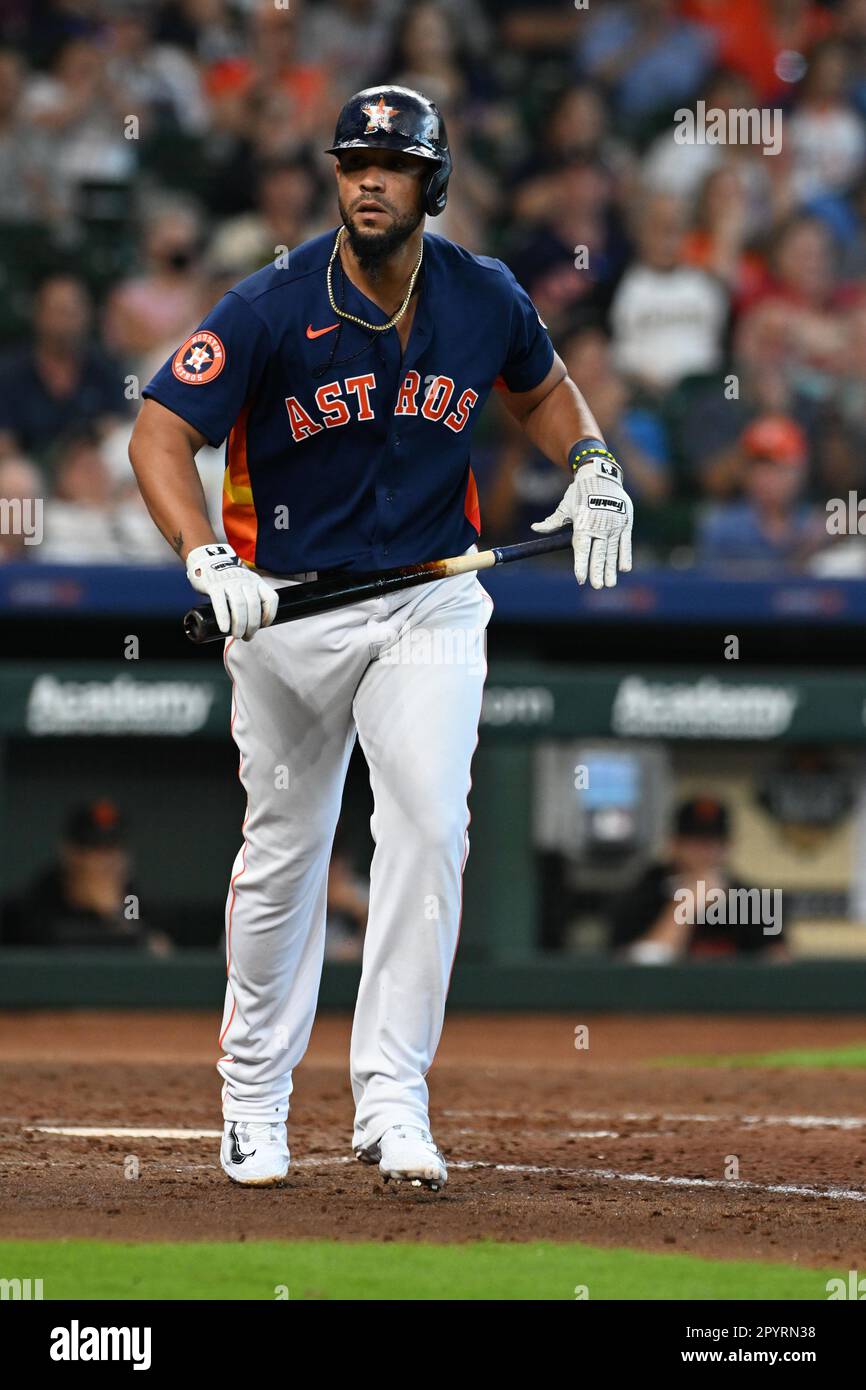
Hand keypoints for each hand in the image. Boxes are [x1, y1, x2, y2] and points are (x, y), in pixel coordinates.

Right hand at [186, 543, 278, 640]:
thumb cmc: (228, 578)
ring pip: (240, 606)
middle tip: (247, 636)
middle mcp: (245, 581)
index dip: (270, 615)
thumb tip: (253, 625)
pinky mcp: (214, 585)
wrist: (207, 559)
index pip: (271, 598)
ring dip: (240, 625)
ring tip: (237, 635)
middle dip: (252, 625)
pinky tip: (224, 629)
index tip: (263, 625)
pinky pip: (220, 604)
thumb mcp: (245, 583)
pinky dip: (224, 618)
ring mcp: (229, 582)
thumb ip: (251, 597)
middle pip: (254, 606)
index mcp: (256, 581)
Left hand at [532, 452, 632, 587]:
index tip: (580, 579)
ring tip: (609, 584)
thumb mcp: (565, 506)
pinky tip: (623, 569)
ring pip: (612, 551)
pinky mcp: (626, 522)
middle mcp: (600, 526)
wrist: (601, 475)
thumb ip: (552, 521)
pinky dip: (625, 555)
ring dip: (611, 569)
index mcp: (583, 524)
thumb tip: (536, 529)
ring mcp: (614, 524)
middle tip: (596, 586)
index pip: (582, 549)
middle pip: (598, 554)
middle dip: (597, 571)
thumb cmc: (579, 492)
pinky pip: (625, 543)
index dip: (581, 565)